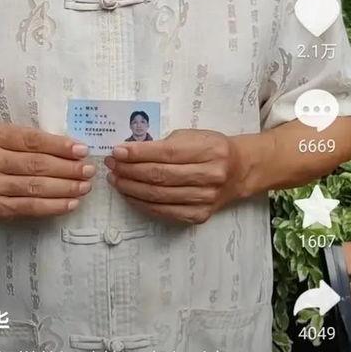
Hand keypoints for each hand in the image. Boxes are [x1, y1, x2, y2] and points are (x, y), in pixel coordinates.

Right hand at [0, 123, 95, 219]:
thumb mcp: (6, 137)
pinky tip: (71, 203)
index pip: (32, 141)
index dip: (59, 146)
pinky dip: (54, 206)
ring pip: (35, 187)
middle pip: (36, 165)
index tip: (82, 149)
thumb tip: (73, 149)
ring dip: (65, 188)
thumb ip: (32, 140)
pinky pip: (30, 207)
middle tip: (88, 169)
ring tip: (84, 186)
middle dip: (67, 168)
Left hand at [104, 128, 241, 224]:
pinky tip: (130, 194)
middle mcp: (210, 176)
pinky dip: (142, 203)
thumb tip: (129, 151)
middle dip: (130, 170)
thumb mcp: (193, 136)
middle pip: (160, 176)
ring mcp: (205, 199)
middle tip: (111, 165)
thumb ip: (165, 144)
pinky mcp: (199, 215)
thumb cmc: (211, 148)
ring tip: (115, 179)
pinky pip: (164, 212)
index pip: (166, 153)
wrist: (239, 171)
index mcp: (209, 150)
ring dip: (131, 188)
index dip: (138, 153)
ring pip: (159, 196)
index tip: (117, 151)